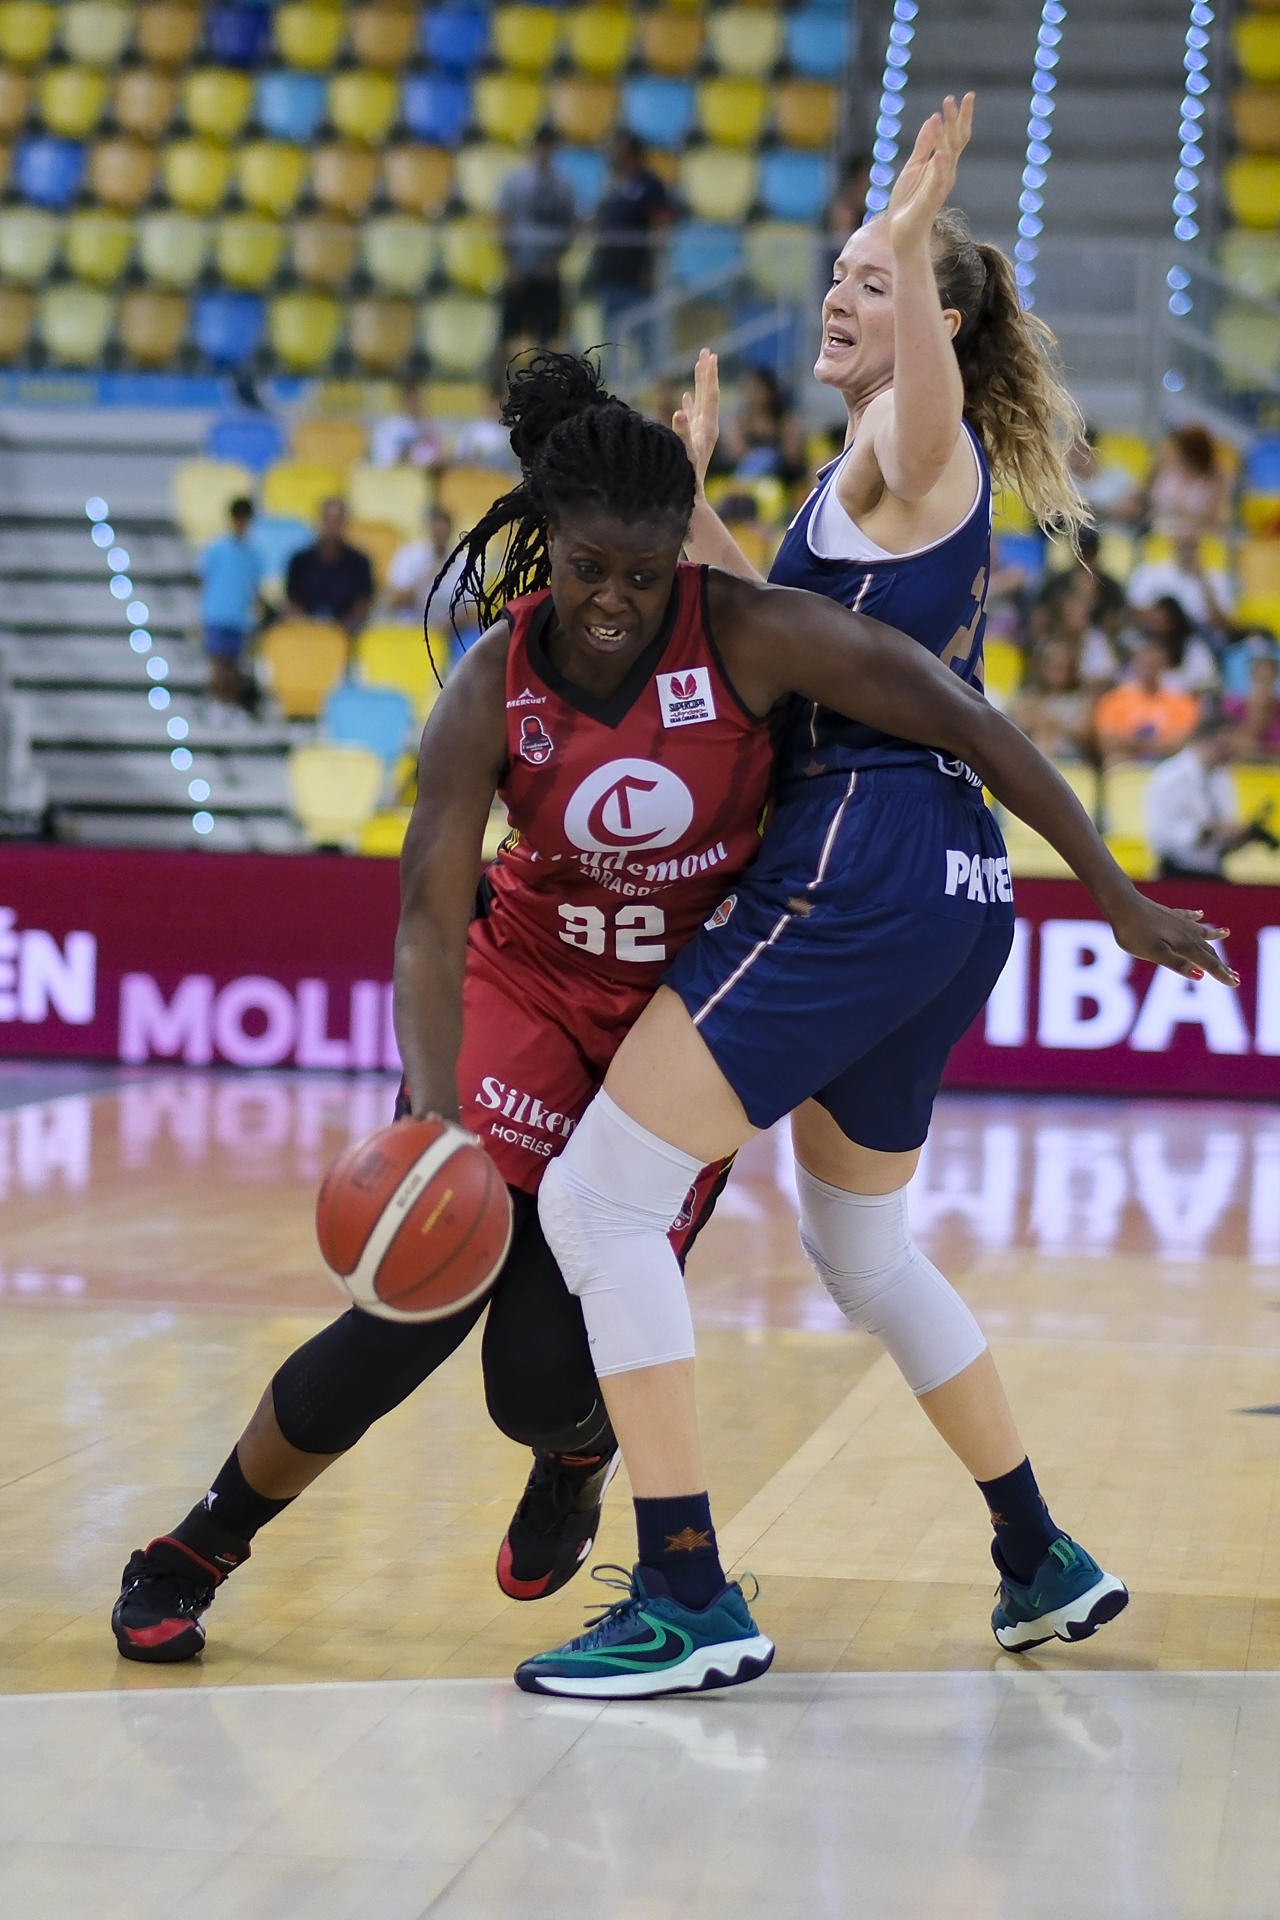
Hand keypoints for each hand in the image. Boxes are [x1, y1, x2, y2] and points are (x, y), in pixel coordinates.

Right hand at [673, 347, 719, 490]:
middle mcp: (707, 428)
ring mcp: (701, 434)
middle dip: (707, 373)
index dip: (709, 376)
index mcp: (708, 428)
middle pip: (709, 395)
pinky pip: (692, 416)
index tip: (709, 356)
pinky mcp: (693, 440)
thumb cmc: (686, 479)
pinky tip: (686, 397)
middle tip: (707, 351)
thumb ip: (682, 432)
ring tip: (699, 366)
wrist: (692, 501)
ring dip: (699, 384)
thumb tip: (679, 410)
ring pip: (701, 403)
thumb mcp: (684, 453)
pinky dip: (690, 403)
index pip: (710, 396)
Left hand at [885, 93, 974, 255]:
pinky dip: (938, 168)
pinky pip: (936, 182)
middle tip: (955, 97)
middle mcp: (946, 173)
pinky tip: (939, 154)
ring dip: (944, 136)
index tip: (965, 95)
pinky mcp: (930, 199)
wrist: (904, 231)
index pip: (956, 137)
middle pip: (956, 142)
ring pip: (947, 157)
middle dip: (956, 120)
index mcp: (943, 164)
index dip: (960, 117)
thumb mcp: (913, 166)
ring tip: (941, 115)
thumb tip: (933, 119)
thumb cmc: (909, 200)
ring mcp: (939, 186)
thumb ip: (923, 144)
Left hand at [1108, 897, 1238, 985]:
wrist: (1122, 905)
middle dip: (1221, 964)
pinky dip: (1196, 917)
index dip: (1222, 975)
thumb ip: (1177, 964)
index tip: (1235, 983)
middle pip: (1208, 951)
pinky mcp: (1168, 914)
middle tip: (1234, 975)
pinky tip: (1200, 914)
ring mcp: (1178, 922)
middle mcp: (1187, 933)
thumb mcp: (1154, 954)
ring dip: (1214, 937)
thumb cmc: (1135, 932)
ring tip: (1226, 933)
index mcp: (1185, 945)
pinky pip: (1187, 916)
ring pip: (1200, 932)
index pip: (1209, 963)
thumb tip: (1200, 975)